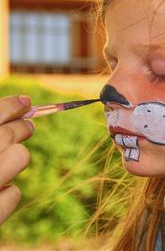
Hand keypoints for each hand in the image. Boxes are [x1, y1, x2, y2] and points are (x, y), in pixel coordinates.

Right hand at [0, 95, 33, 225]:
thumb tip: (6, 115)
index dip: (9, 106)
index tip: (24, 102)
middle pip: (8, 135)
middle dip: (21, 126)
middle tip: (28, 125)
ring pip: (20, 157)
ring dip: (17, 156)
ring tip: (13, 155)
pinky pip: (13, 193)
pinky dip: (6, 192)